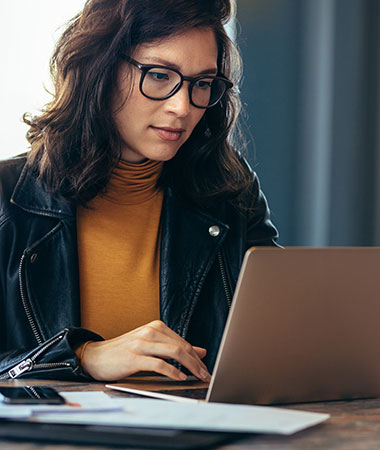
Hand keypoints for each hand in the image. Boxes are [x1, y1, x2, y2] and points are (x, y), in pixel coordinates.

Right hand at [81, 320, 210, 381]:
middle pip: (182, 347)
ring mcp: (142, 343)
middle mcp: (150, 331)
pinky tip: (180, 377)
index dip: (197, 357)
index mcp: (156, 327)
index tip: (205, 369)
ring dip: (190, 366)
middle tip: (206, 375)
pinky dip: (172, 371)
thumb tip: (200, 351)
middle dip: (197, 363)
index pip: (183, 342)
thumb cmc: (124, 352)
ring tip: (198, 377)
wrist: (95, 356)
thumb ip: (174, 347)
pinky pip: (159, 364)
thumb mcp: (151, 345)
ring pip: (174, 352)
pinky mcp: (134, 357)